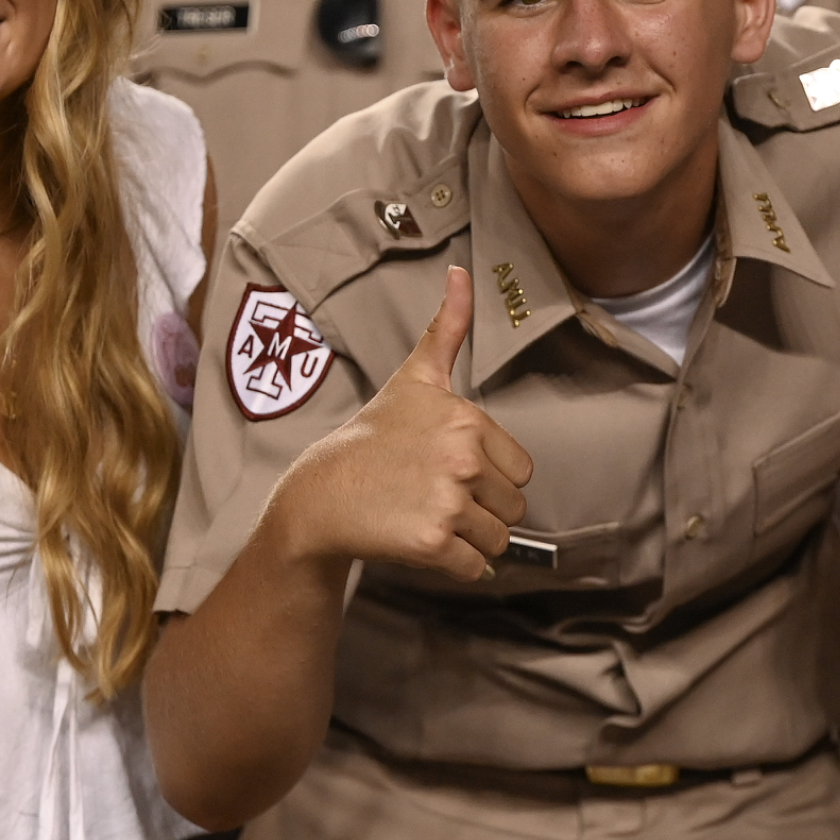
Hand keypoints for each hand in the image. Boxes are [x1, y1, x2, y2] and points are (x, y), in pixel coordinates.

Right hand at [268, 266, 531, 581]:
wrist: (319, 495)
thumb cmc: (371, 437)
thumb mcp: (414, 378)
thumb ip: (448, 328)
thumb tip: (463, 271)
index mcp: (468, 421)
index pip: (520, 471)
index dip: (490, 477)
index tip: (448, 470)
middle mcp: (463, 459)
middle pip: (513, 507)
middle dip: (481, 509)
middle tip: (434, 497)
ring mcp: (448, 502)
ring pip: (498, 539)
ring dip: (470, 540)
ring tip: (427, 518)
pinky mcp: (432, 543)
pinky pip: (475, 568)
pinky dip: (457, 567)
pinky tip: (423, 545)